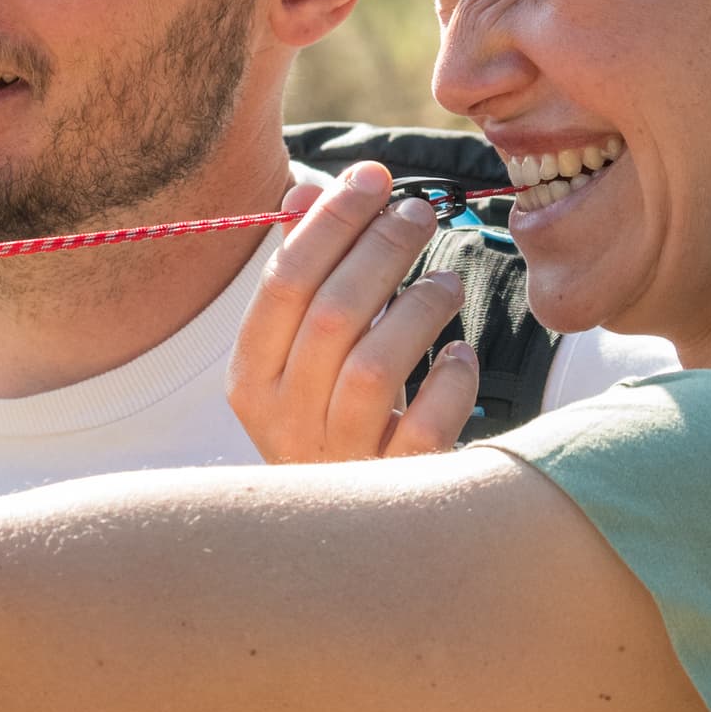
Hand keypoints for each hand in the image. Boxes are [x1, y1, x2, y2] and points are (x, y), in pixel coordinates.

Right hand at [228, 163, 478, 464]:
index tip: (371, 177)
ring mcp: (338, 457)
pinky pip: (424, 423)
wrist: (346, 533)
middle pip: (332, 315)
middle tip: (420, 213)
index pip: (283, 282)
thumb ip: (302, 272)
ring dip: (418, 308)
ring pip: (374, 366)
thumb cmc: (328, 416)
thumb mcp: (299, 351)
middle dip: (382, 249)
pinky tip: (458, 357)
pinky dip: (449, 381)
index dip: (330, 222)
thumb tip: (307, 191)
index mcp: (251, 379)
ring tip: (445, 283)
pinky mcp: (393, 485)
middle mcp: (284, 420)